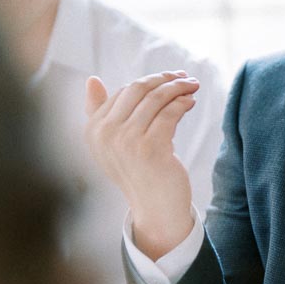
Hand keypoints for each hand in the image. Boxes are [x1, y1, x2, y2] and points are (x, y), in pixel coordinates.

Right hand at [85, 72, 197, 259]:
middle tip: (184, 76)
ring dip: (178, 88)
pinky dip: (183, 103)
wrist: (155, 207)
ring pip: (157, 99)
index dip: (149, 81)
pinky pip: (170, 113)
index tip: (169, 78)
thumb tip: (91, 79)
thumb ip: (99, 112)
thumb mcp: (112, 143)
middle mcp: (106, 134)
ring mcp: (127, 141)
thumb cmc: (138, 172)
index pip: (123, 91)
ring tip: (192, 86)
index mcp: (93, 130)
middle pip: (139, 90)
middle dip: (164, 79)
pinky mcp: (151, 148)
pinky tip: (191, 101)